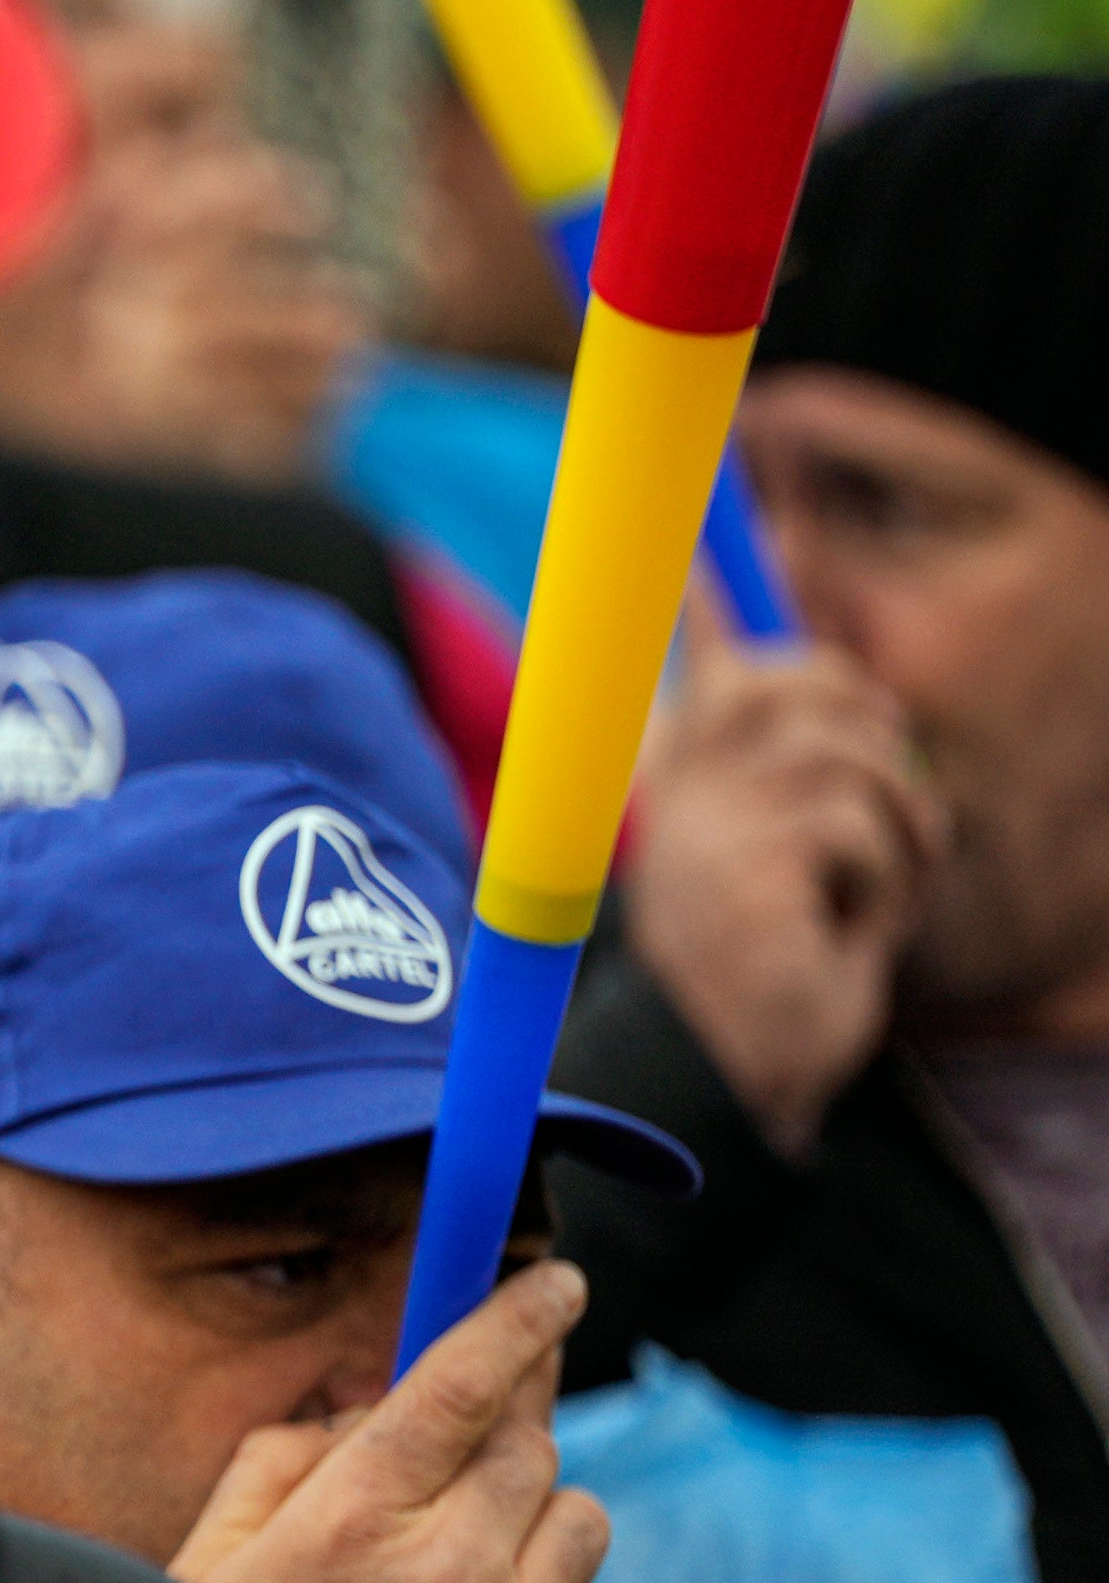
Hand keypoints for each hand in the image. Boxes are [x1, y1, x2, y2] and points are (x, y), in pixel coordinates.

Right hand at [169, 1260, 615, 1582]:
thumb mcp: (210, 1567)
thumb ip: (284, 1463)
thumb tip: (366, 1407)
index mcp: (347, 1518)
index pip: (459, 1379)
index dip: (514, 1317)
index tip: (556, 1280)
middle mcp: (444, 1565)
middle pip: (530, 1445)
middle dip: (505, 1444)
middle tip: (463, 1484)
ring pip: (577, 1522)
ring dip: (528, 1539)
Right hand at [629, 616, 929, 1155]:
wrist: (737, 1077)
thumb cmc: (775, 973)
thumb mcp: (795, 863)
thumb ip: (809, 778)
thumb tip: (824, 695)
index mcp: (684, 785)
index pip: (690, 658)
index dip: (704, 584)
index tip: (713, 504)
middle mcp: (683, 791)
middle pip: (793, 674)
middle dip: (862, 717)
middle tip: (879, 794)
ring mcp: (712, 822)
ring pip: (852, 751)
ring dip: (900, 821)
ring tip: (874, 886)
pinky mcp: (756, 861)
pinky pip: (869, 822)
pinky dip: (895, 877)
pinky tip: (852, 925)